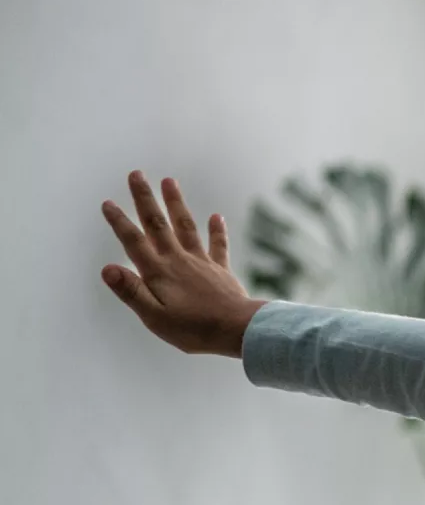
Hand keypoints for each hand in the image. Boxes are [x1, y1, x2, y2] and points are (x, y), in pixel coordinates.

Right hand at [100, 171, 264, 356]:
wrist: (238, 329)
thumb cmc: (194, 329)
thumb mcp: (154, 317)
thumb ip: (131, 291)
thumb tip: (107, 268)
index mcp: (158, 272)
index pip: (134, 242)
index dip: (120, 222)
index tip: (108, 203)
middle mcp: (178, 260)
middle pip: (158, 224)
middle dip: (145, 199)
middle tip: (136, 174)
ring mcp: (201, 262)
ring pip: (185, 226)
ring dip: (176, 203)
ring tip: (169, 181)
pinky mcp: (221, 270)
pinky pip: (218, 246)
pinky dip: (217, 230)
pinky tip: (216, 216)